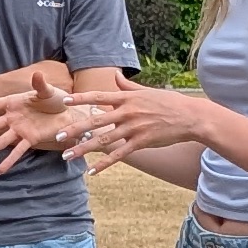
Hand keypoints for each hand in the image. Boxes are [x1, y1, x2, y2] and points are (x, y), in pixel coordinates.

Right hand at [0, 63, 86, 173]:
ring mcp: (19, 130)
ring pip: (0, 141)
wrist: (68, 113)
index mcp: (13, 103)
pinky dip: (9, 161)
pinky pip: (17, 151)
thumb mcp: (47, 91)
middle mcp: (12, 118)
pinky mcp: (30, 139)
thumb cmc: (55, 99)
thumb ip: (40, 84)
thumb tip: (36, 74)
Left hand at [49, 81, 212, 173]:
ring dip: (84, 149)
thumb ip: (127, 86)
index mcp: (127, 98)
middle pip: (96, 121)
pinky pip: (119, 155)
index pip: (99, 96)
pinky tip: (92, 171)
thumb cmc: (169, 102)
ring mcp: (134, 128)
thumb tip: (115, 76)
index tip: (65, 101)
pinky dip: (105, 164)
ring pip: (104, 140)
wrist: (190, 117)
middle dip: (75, 129)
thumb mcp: (147, 91)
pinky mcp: (141, 142)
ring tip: (68, 156)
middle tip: (57, 136)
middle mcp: (128, 112)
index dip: (81, 99)